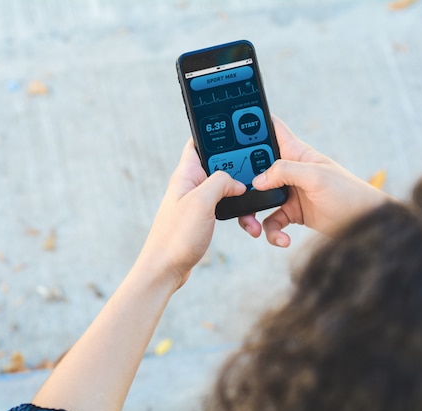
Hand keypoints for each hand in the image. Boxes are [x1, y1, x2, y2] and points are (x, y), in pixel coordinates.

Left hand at [136, 139, 245, 289]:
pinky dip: (238, 213)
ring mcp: (196, 202)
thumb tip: (237, 182)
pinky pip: (224, 208)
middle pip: (219, 165)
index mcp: (186, 175)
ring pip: (225, 189)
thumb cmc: (176, 236)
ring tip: (253, 205)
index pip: (198, 143)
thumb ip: (220, 182)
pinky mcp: (202, 218)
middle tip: (256, 172)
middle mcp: (190, 185)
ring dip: (240, 196)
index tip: (236, 129)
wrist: (165, 270)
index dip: (215, 133)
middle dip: (238, 168)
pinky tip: (247, 223)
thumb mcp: (201, 202)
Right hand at [239, 116, 390, 245]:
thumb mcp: (317, 177)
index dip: (253, 123)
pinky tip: (282, 239)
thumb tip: (258, 180)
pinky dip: (272, 233)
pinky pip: (271, 222)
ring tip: (254, 229)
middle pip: (256, 169)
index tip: (231, 126)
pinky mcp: (292, 214)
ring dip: (252, 215)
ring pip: (258, 199)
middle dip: (243, 181)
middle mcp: (290, 171)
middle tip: (236, 193)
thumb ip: (285, 172)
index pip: (272, 129)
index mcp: (296, 153)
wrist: (366, 225)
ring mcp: (289, 193)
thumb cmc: (348, 193)